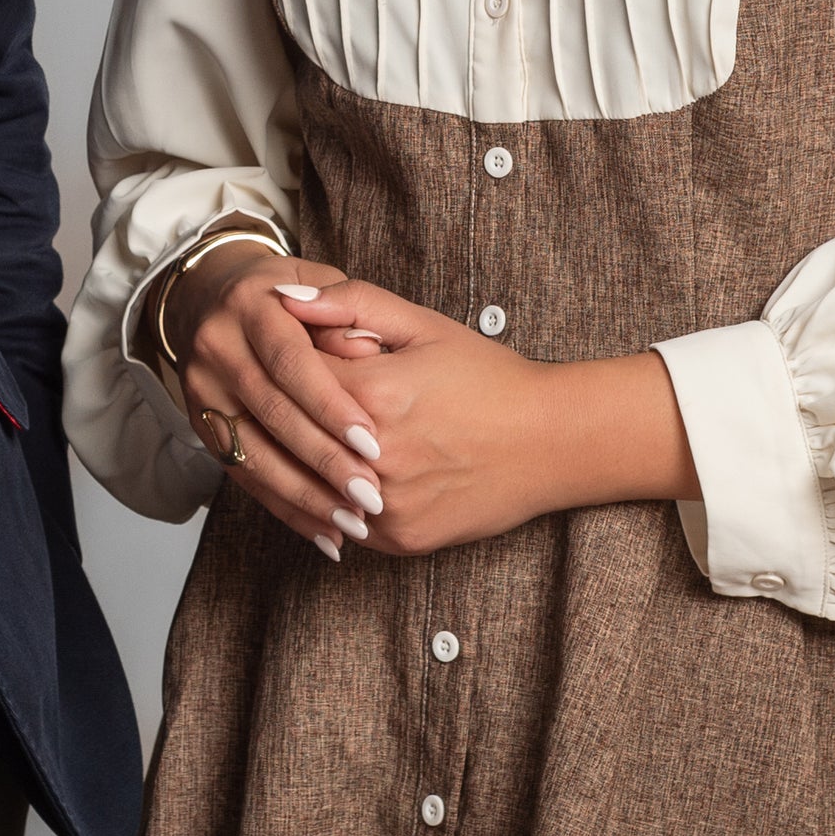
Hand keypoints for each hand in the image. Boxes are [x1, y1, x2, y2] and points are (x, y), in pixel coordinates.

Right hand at [163, 244, 389, 560]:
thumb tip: (368, 352)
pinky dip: (285, 508)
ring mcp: (201, 390)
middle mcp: (215, 346)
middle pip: (270, 413)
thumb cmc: (288, 294)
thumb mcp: (319, 280)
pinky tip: (323, 532)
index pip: (290, 362)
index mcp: (248, 304)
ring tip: (352, 524)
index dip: (330, 404)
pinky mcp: (200, 426)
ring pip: (252, 453)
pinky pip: (243, 477)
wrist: (213, 296)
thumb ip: (348, 309)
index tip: (372, 442)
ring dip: (304, 496)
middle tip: (369, 496)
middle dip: (322, 459)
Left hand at [270, 278, 697, 555]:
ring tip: (313, 436)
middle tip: (290, 396)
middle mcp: (373, 457)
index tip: (292, 353)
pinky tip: (344, 475)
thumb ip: (350, 303)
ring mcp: (385, 506)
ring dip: (303, 461)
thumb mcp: (423, 325)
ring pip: (312, 484)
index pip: (291, 376)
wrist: (551, 442)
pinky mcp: (399, 539)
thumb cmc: (489, 377)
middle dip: (286, 411)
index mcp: (374, 394)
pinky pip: (344, 521)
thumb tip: (283, 297)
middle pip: (294, 433)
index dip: (288, 361)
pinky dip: (336, 499)